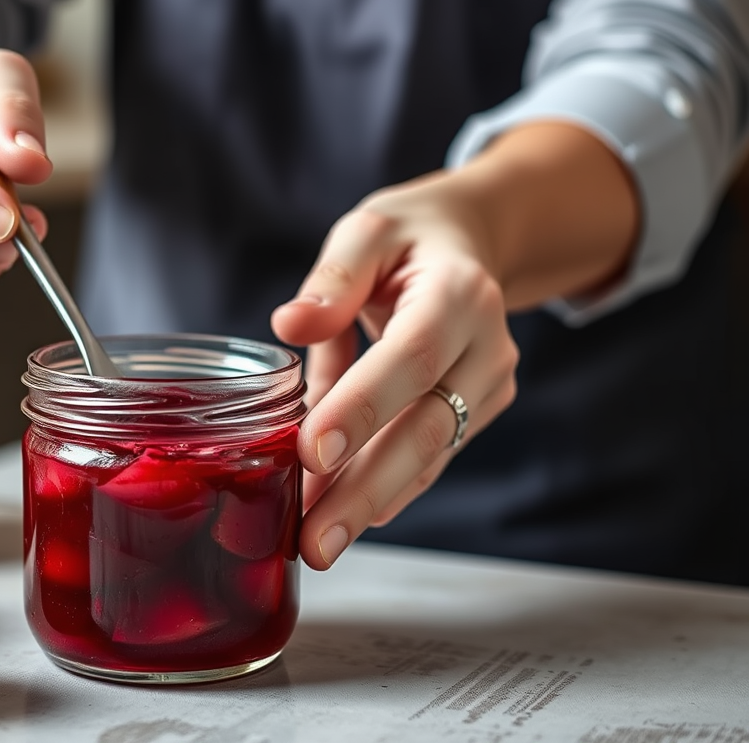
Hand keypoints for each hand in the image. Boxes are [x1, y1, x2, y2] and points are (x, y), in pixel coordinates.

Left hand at [271, 122, 639, 571]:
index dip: (365, 407)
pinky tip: (343, 517)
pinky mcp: (475, 410)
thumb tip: (289, 325)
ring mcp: (488, 384)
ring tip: (317, 543)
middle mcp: (486, 344)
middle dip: (368, 488)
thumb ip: (332, 279)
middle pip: (428, 426)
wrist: (467, 244)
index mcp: (459, 290)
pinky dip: (386, 489)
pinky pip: (429, 456)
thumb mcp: (366, 233)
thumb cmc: (407, 238)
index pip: (412, 356)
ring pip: (430, 455)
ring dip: (373, 502)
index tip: (314, 453)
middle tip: (314, 540)